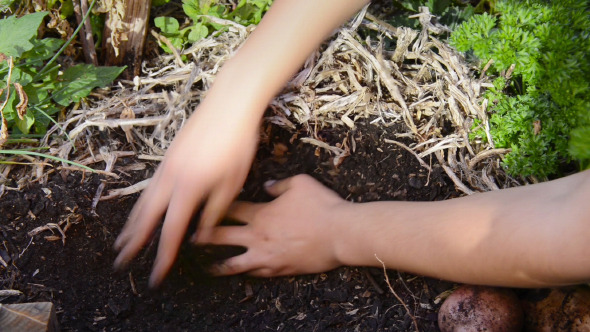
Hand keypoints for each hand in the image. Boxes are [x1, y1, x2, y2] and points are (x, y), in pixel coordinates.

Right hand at [114, 107, 258, 286]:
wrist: (229, 105)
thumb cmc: (237, 143)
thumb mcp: (233, 182)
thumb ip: (215, 211)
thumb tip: (200, 236)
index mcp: (188, 189)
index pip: (171, 231)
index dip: (163, 256)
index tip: (156, 276)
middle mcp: (170, 179)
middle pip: (146, 218)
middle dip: (133, 243)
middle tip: (120, 263)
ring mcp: (166, 166)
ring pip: (143, 201)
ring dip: (132, 224)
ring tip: (122, 242)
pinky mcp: (168, 157)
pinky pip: (149, 187)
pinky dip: (140, 205)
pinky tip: (141, 210)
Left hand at [196, 174, 350, 276]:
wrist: (340, 233)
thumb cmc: (322, 206)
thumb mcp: (300, 183)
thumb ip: (279, 185)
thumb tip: (267, 186)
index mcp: (261, 213)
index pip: (229, 210)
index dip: (212, 208)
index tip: (199, 209)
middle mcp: (257, 236)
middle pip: (221, 237)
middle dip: (203, 238)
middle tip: (190, 240)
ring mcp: (267, 256)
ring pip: (233, 264)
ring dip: (217, 265)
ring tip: (205, 268)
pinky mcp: (280, 270)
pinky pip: (256, 274)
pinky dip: (245, 274)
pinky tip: (241, 275)